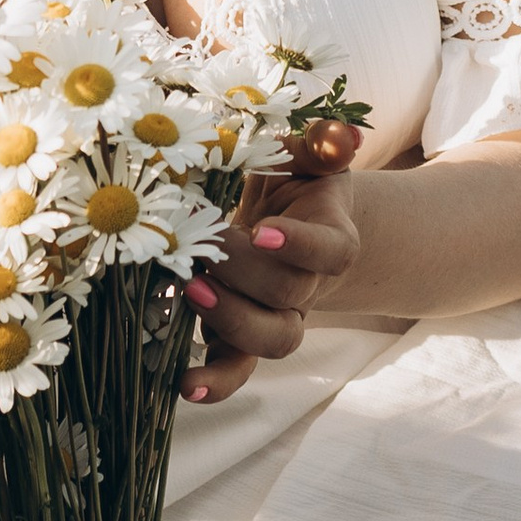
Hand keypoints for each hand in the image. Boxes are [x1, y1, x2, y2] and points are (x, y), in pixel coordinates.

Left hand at [183, 122, 361, 405]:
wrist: (290, 225)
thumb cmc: (295, 183)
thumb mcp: (304, 155)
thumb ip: (319, 143)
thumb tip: (337, 135)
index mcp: (331, 238)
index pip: (330, 250)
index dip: (300, 245)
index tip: (263, 229)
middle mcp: (309, 285)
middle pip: (290, 295)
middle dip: (243, 274)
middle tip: (204, 250)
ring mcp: (278, 316)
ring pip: (273, 340)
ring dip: (231, 323)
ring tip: (192, 293)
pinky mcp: (243, 337)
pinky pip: (239, 369)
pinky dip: (217, 382)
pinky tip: (183, 385)